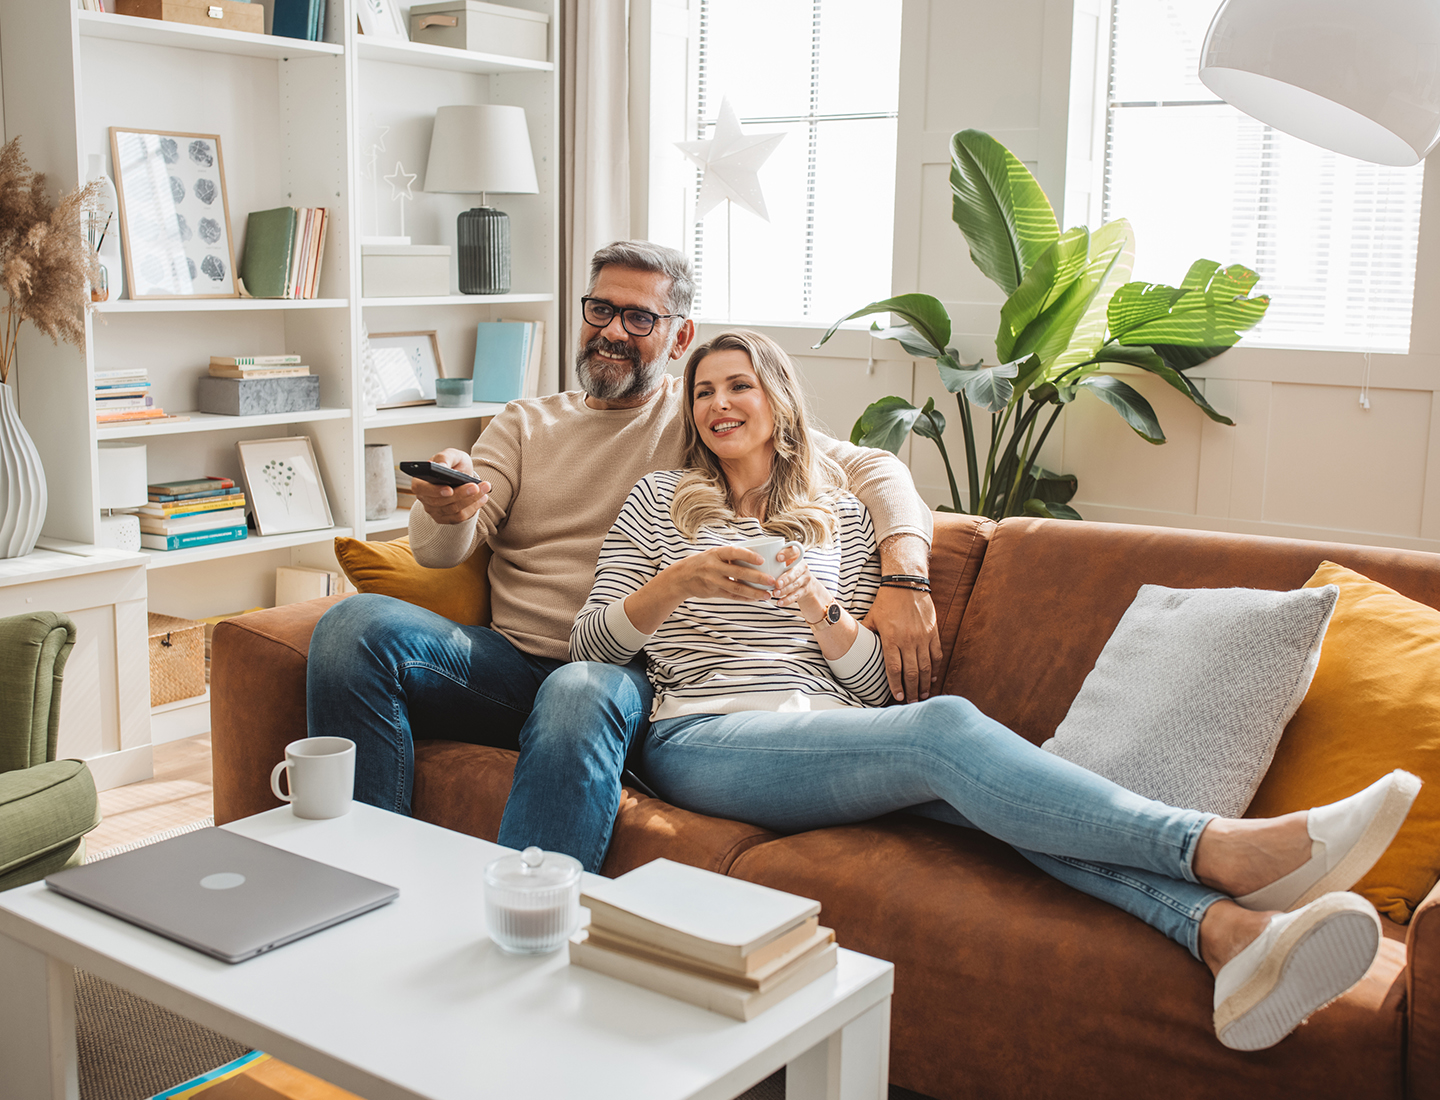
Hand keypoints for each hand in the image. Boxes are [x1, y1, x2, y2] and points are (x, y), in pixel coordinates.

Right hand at [412, 448, 488, 525]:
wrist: (461, 476)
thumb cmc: (453, 464)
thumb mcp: (451, 455)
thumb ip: (444, 458)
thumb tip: (441, 466)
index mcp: (420, 481)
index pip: (421, 489)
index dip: (435, 491)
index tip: (450, 490)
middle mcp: (425, 498)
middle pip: (441, 502)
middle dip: (461, 494)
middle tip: (476, 486)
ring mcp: (434, 511)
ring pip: (453, 510)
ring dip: (471, 500)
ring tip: (485, 488)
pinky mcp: (446, 518)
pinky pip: (460, 517)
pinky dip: (473, 507)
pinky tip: (483, 497)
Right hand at [665, 546, 776, 603]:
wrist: (681, 577)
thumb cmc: (703, 562)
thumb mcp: (713, 554)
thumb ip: (730, 555)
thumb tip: (756, 554)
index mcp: (716, 553)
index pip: (734, 552)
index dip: (748, 556)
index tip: (762, 560)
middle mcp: (714, 566)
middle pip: (739, 572)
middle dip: (758, 577)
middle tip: (772, 580)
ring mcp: (713, 580)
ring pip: (737, 587)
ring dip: (754, 592)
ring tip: (768, 595)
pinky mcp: (713, 592)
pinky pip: (732, 596)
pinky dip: (745, 598)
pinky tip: (756, 599)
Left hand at [771, 546, 821, 608]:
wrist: (805, 583)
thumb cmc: (786, 570)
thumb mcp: (782, 562)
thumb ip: (770, 560)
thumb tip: (745, 560)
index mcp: (795, 556)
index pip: (795, 551)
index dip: (787, 553)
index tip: (778, 558)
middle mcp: (802, 566)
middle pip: (795, 571)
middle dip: (786, 578)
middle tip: (776, 583)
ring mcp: (805, 578)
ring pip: (795, 584)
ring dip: (785, 590)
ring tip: (775, 593)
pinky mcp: (805, 590)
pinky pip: (797, 595)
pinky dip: (788, 600)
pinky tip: (779, 602)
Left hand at [863, 584, 941, 702]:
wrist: (906, 584)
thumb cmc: (886, 602)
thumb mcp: (871, 618)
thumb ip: (865, 635)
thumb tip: (850, 648)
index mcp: (891, 638)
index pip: (894, 668)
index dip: (896, 685)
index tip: (896, 697)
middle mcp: (908, 640)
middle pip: (912, 672)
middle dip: (911, 690)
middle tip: (911, 702)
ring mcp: (923, 637)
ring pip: (926, 667)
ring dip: (924, 684)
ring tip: (922, 695)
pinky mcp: (933, 632)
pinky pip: (936, 654)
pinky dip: (935, 668)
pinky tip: (932, 678)